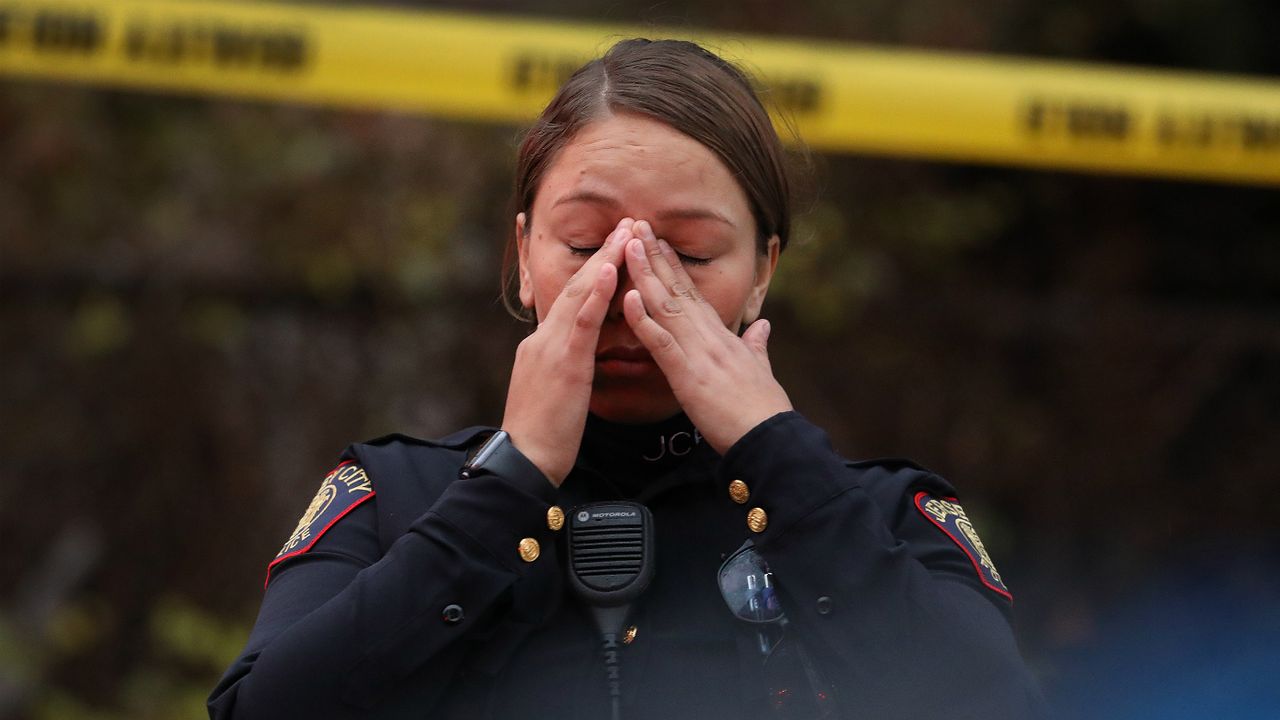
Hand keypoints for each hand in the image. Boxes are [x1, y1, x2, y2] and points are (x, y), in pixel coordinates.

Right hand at [501, 218, 632, 485]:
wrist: (523, 462)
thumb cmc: (541, 437)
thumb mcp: (553, 392)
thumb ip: (563, 366)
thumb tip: (575, 355)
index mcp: (543, 346)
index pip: (572, 300)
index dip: (596, 270)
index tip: (617, 245)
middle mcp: (544, 339)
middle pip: (577, 287)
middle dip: (605, 253)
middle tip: (629, 223)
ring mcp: (551, 349)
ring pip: (579, 295)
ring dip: (605, 261)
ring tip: (627, 233)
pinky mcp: (563, 365)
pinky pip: (582, 323)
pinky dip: (596, 294)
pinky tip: (611, 271)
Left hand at [621, 221, 791, 453]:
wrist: (769, 437)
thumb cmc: (763, 409)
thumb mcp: (760, 370)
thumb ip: (757, 346)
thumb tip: (763, 326)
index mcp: (722, 336)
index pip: (693, 294)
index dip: (674, 266)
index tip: (659, 242)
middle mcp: (709, 336)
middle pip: (677, 289)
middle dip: (654, 256)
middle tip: (636, 225)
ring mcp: (699, 352)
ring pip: (666, 305)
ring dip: (645, 273)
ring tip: (627, 244)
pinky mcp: (688, 375)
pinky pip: (662, 342)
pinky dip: (644, 319)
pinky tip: (630, 296)